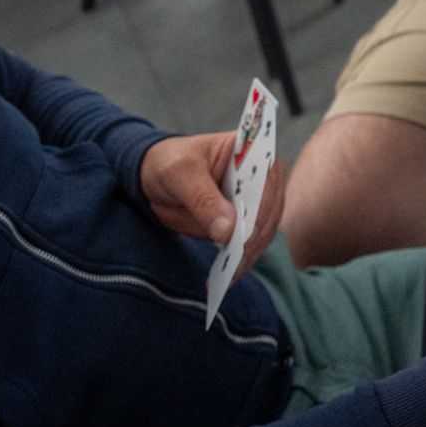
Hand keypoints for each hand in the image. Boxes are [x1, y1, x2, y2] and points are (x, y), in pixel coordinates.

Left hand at [140, 131, 285, 282]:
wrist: (155, 175)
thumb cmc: (170, 163)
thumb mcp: (179, 174)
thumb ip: (202, 199)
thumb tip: (227, 230)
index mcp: (252, 151)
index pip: (267, 180)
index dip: (261, 206)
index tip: (247, 232)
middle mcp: (263, 176)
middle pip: (270, 210)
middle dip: (254, 237)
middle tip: (235, 261)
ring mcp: (257, 201)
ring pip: (264, 231)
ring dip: (249, 254)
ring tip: (229, 274)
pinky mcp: (246, 222)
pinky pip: (250, 243)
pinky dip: (240, 260)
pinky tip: (225, 275)